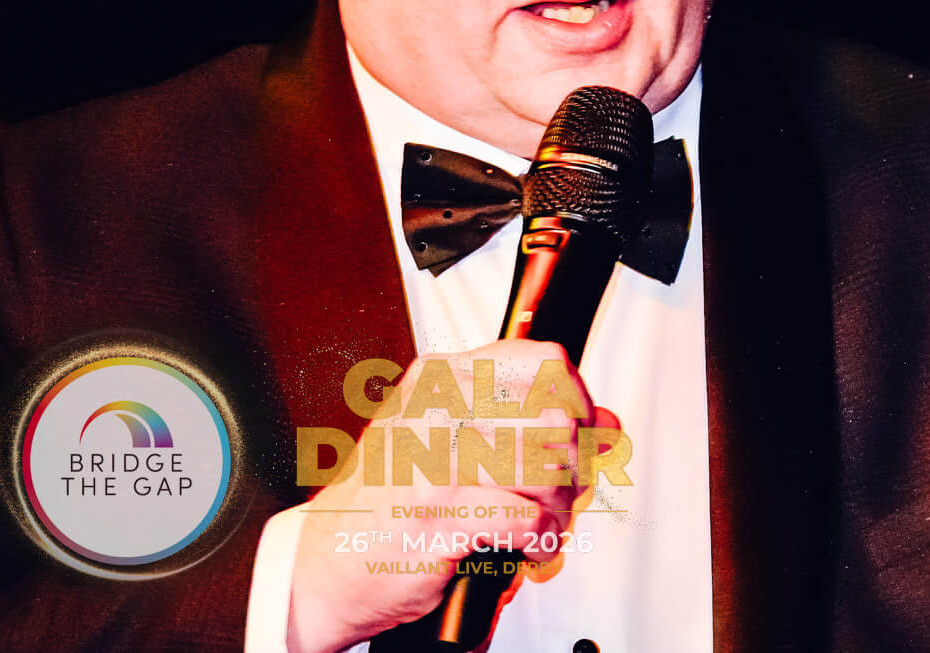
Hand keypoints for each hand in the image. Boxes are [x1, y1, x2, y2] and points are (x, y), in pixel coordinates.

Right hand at [285, 340, 595, 652]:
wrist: (323, 568)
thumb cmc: (385, 506)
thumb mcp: (454, 445)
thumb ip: (529, 426)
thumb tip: (606, 423)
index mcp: (442, 380)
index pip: (542, 362)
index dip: (577, 400)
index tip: (580, 432)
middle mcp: (438, 410)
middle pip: (556, 418)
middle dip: (572, 466)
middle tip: (559, 494)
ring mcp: (436, 460)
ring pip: (548, 469)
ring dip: (557, 509)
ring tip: (540, 524)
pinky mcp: (440, 513)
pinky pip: (529, 520)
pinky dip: (539, 541)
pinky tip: (522, 547)